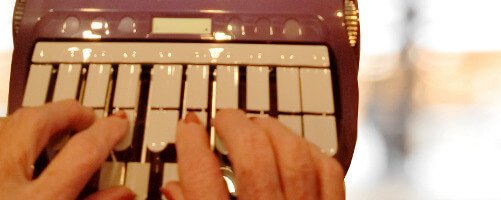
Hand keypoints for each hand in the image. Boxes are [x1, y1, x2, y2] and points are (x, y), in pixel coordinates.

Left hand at [0, 100, 134, 199]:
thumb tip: (121, 196)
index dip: (107, 133)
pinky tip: (19, 147)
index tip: (118, 125)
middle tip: (89, 119)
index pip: (80, 154)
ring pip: (4, 123)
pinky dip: (8, 133)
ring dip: (37, 118)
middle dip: (69, 112)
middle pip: (37, 122)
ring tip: (57, 125)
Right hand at [163, 110, 344, 199]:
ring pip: (294, 155)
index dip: (192, 143)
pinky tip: (293, 146)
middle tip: (222, 119)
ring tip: (256, 126)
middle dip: (235, 126)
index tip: (190, 126)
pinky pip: (327, 170)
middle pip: (254, 158)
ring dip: (272, 130)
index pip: (203, 179)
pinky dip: (309, 150)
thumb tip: (173, 188)